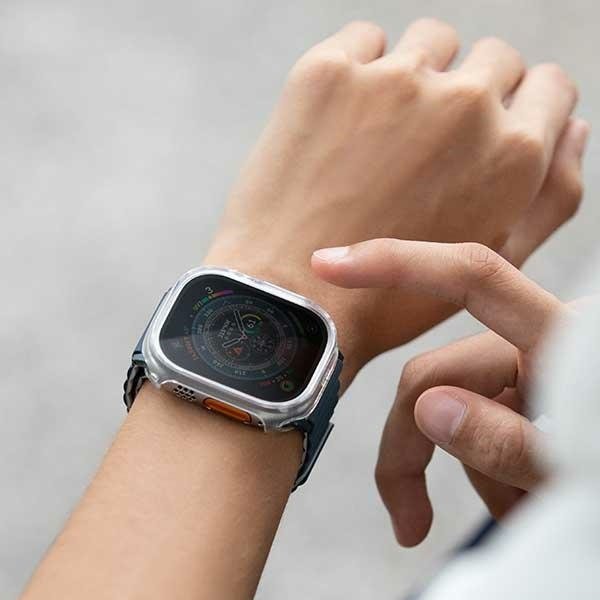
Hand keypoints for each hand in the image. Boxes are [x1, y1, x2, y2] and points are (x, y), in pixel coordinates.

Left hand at [205, 18, 581, 379]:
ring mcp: (395, 81)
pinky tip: (342, 120)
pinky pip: (363, 39)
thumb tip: (574, 127)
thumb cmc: (391, 295)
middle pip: (492, 57)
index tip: (487, 126)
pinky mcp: (329, 73)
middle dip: (469, 92)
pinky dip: (359, 68)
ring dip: (417, 73)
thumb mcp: (493, 261)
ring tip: (382, 132)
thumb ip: (552, 193)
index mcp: (514, 153)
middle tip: (425, 141)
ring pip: (430, 40)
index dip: (520, 105)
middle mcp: (465, 105)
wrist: (292, 301)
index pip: (548, 85)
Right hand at [313, 237, 578, 544]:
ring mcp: (525, 364)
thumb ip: (508, 443)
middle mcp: (536, 337)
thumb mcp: (574, 469)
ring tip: (523, 510)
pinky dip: (485, 467)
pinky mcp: (517, 390)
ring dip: (471, 470)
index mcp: (563, 335)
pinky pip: (474, 421)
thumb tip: (427, 408)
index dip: (397, 264)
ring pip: (451, 408)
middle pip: (435, 376)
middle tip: (408, 522)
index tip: (328, 264)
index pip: (472, 278)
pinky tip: (520, 494)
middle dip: (412, 449)